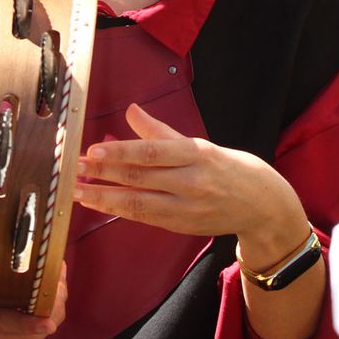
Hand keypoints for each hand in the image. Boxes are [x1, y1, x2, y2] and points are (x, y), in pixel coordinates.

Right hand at [0, 243, 66, 338]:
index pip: (0, 324)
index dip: (26, 324)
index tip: (48, 321)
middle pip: (22, 337)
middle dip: (48, 316)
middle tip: (61, 288)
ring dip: (47, 316)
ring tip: (58, 287)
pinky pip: (20, 336)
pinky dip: (37, 319)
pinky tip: (46, 295)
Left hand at [74, 103, 309, 267]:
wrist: (263, 206)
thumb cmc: (229, 168)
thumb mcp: (199, 143)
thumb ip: (161, 131)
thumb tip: (131, 111)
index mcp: (197, 154)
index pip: (153, 152)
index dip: (122, 152)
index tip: (94, 150)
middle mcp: (192, 182)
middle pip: (141, 179)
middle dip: (104, 174)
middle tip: (75, 169)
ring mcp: (187, 209)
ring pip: (139, 203)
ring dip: (104, 198)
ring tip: (77, 191)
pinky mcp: (182, 227)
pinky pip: (146, 218)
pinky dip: (120, 211)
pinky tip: (100, 204)